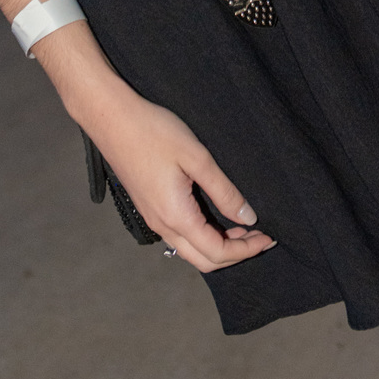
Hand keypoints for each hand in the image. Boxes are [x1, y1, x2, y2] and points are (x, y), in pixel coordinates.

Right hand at [81, 83, 274, 272]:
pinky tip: (214, 215)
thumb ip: (223, 191)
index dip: (247, 250)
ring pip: (190, 250)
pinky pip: (179, 236)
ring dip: (218, 246)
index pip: (218, 253)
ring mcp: (152, 217)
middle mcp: (163, 225)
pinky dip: (202, 236)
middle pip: (204, 261)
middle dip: (235, 254)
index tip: (269, 237)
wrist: (110, 117)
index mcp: (177, 217)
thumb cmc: (153, 131)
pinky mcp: (148, 206)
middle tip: (259, 236)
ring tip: (242, 225)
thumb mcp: (197, 157)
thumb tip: (248, 217)